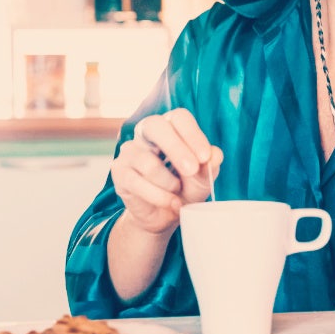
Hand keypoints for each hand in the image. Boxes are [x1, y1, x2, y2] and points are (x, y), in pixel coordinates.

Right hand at [111, 108, 223, 234]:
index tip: (205, 157)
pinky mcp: (119, 171)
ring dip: (169, 182)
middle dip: (176, 149)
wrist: (165, 215)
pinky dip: (158, 196)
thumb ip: (209, 166)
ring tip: (178, 192)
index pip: (179, 117)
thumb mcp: (202, 179)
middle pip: (156, 126)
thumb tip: (215, 154)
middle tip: (191, 170)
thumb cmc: (185, 189)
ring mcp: (130, 151)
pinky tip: (170, 202)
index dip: (192, 135)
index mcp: (171, 126)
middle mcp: (146, 133)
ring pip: (147, 161)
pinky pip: (137, 182)